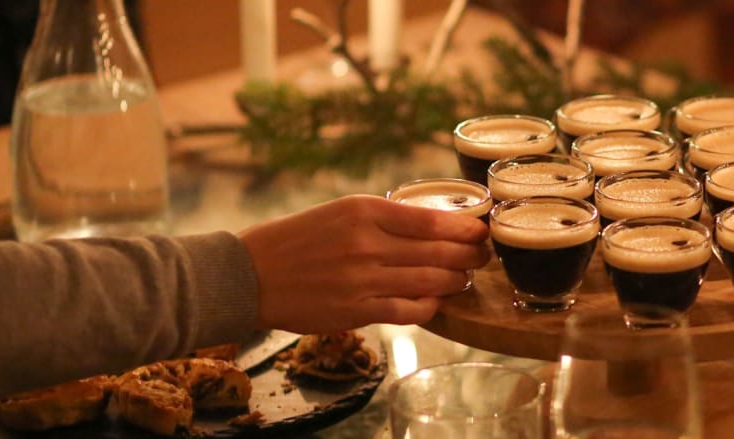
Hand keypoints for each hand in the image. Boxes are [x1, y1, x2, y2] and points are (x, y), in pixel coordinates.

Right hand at [238, 195, 489, 332]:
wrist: (249, 274)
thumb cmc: (298, 240)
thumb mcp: (340, 212)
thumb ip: (384, 218)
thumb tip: (436, 225)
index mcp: (364, 210)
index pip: (432, 220)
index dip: (466, 228)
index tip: (482, 231)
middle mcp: (367, 243)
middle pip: (439, 251)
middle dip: (470, 256)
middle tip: (484, 256)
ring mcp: (363, 279)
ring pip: (431, 281)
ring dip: (455, 281)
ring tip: (464, 278)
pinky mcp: (357, 311)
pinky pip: (410, 311)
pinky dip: (430, 306)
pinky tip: (436, 301)